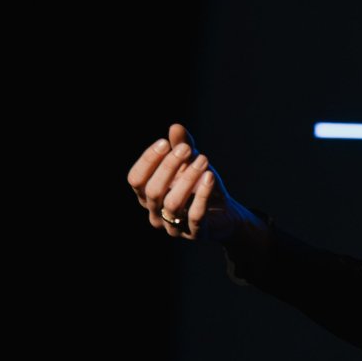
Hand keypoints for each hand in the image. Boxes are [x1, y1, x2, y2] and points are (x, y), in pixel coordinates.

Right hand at [127, 124, 261, 241]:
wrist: (226, 212)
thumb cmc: (200, 185)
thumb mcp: (191, 163)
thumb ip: (182, 146)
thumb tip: (175, 126)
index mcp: (147, 196)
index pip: (136, 179)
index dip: (147, 161)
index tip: (165, 142)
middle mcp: (155, 213)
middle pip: (152, 190)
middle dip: (168, 166)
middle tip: (186, 148)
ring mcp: (173, 227)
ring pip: (172, 203)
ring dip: (188, 179)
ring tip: (203, 160)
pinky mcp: (195, 233)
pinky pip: (194, 216)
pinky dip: (202, 195)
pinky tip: (210, 177)